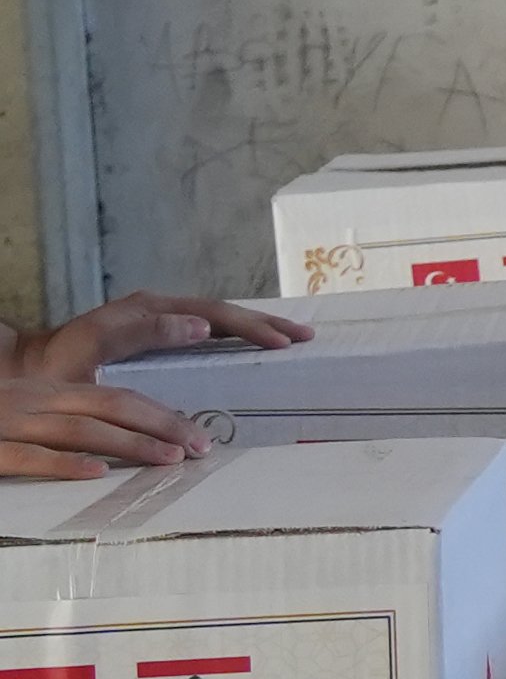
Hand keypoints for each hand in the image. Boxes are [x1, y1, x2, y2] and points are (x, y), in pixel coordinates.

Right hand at [0, 378, 209, 479]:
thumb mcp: (23, 417)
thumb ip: (64, 427)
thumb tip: (118, 451)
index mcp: (45, 393)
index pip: (115, 397)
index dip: (160, 414)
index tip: (197, 436)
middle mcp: (33, 401)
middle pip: (111, 405)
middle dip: (163, 425)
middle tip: (202, 448)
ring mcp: (9, 423)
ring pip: (80, 428)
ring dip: (129, 444)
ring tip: (169, 460)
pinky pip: (29, 456)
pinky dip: (64, 464)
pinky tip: (96, 475)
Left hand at [23, 293, 302, 372]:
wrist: (24, 369)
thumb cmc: (55, 367)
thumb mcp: (95, 347)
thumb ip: (146, 332)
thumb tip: (203, 324)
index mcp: (147, 311)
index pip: (213, 315)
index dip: (251, 328)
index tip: (283, 344)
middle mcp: (154, 308)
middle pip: (222, 312)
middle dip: (265, 324)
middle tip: (305, 337)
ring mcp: (154, 319)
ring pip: (216, 319)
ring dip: (254, 328)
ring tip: (290, 338)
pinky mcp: (153, 333)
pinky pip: (204, 329)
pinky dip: (233, 335)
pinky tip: (249, 346)